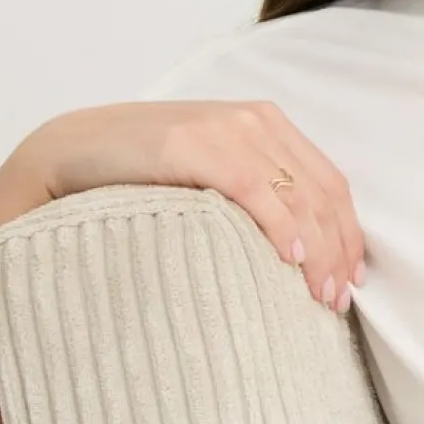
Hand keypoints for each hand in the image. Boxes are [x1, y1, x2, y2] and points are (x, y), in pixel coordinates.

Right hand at [14, 101, 366, 314]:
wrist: (72, 151)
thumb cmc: (143, 175)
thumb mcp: (212, 175)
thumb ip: (255, 192)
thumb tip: (304, 249)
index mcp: (266, 124)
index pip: (330, 184)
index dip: (349, 235)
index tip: (352, 281)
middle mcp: (253, 120)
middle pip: (322, 193)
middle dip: (338, 251)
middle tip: (336, 302)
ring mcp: (223, 127)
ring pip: (297, 195)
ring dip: (318, 250)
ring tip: (319, 295)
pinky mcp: (191, 143)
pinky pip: (253, 188)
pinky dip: (280, 225)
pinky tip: (291, 259)